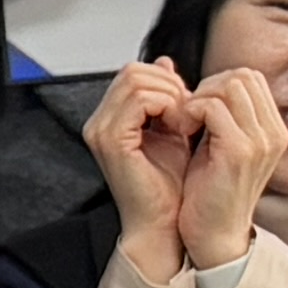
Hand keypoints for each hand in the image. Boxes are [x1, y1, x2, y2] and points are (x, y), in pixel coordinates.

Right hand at [84, 59, 206, 282]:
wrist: (164, 224)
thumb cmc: (169, 187)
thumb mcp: (172, 130)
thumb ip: (166, 98)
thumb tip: (166, 63)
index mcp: (110, 119)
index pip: (134, 73)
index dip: (166, 81)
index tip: (188, 106)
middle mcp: (99, 122)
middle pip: (133, 71)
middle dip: (170, 85)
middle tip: (188, 113)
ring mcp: (101, 130)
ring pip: (137, 80)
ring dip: (171, 96)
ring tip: (184, 123)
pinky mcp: (112, 140)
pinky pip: (140, 100)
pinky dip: (167, 106)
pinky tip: (179, 127)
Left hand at [171, 64, 287, 271]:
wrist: (214, 234)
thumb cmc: (210, 191)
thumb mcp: (218, 144)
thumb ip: (218, 113)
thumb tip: (199, 81)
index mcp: (272, 130)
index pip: (249, 79)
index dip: (216, 84)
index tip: (195, 107)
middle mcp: (273, 133)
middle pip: (242, 76)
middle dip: (206, 87)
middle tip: (187, 113)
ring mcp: (261, 141)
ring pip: (229, 86)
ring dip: (197, 98)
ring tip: (183, 123)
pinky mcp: (240, 151)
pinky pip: (214, 107)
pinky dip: (191, 111)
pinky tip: (182, 131)